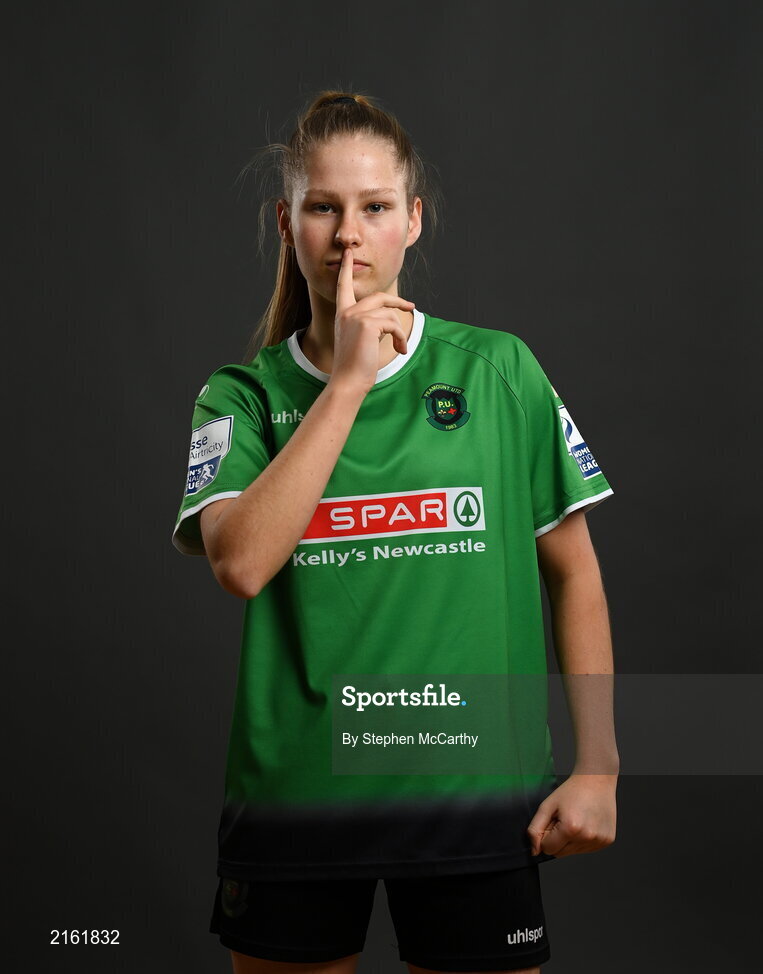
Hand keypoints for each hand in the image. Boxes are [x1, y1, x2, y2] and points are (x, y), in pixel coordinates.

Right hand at [329, 247, 415, 394]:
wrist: (348, 382)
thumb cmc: (355, 366)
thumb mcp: (360, 340)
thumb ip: (369, 324)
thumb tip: (389, 318)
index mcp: (342, 314)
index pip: (343, 286)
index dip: (347, 269)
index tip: (348, 254)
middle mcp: (347, 312)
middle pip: (379, 296)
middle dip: (398, 301)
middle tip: (412, 306)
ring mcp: (356, 316)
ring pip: (390, 314)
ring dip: (399, 332)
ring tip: (399, 347)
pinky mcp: (368, 324)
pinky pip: (394, 324)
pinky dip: (400, 338)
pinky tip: (399, 350)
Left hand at [527, 773, 617, 857]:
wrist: (596, 781)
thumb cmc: (571, 791)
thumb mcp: (547, 806)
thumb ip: (535, 829)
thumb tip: (534, 851)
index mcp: (571, 828)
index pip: (548, 849)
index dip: (547, 835)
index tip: (553, 821)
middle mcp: (587, 837)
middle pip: (560, 854)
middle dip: (558, 839)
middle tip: (564, 819)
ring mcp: (599, 841)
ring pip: (573, 853)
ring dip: (570, 840)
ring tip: (577, 820)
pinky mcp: (607, 841)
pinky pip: (586, 849)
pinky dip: (583, 839)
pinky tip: (586, 823)